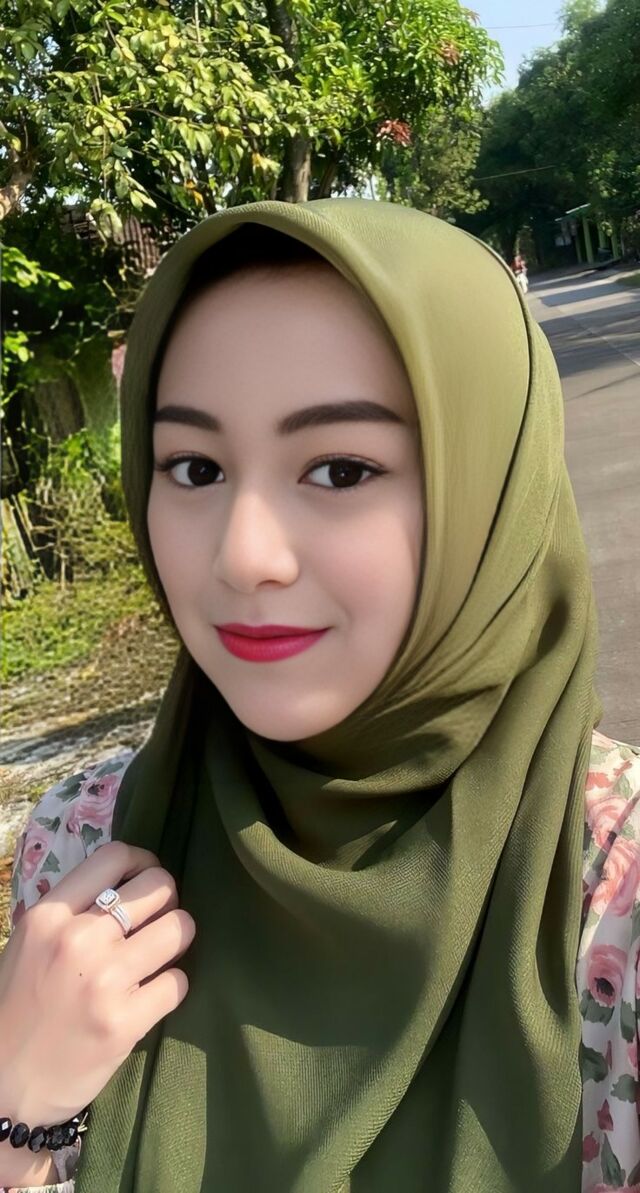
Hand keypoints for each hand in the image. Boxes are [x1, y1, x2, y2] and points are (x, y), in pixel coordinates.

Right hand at [0, 840, 195, 1128]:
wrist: (4, 1089)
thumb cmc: (15, 1013)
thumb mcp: (28, 946)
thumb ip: (69, 912)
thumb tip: (122, 885)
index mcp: (49, 916)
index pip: (115, 855)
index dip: (143, 862)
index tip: (145, 879)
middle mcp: (78, 939)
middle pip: (158, 885)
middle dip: (167, 899)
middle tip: (158, 919)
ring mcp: (105, 980)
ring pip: (180, 928)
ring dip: (177, 940)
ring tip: (161, 955)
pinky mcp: (126, 1022)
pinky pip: (179, 982)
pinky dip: (172, 988)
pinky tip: (152, 996)